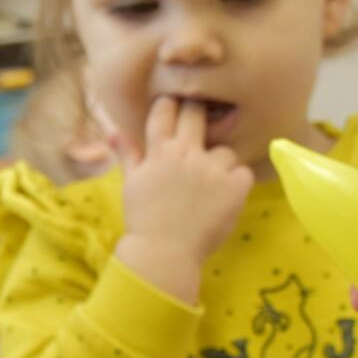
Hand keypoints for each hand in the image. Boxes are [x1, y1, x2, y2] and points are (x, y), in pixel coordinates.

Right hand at [116, 97, 253, 302]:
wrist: (164, 254)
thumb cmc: (145, 220)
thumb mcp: (132, 183)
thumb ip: (128, 154)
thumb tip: (113, 131)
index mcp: (160, 151)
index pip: (166, 110)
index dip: (172, 103)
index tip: (177, 104)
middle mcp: (186, 154)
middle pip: (196, 114)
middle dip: (199, 113)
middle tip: (202, 126)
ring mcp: (212, 170)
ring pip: (225, 150)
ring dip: (221, 163)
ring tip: (212, 186)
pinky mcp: (234, 187)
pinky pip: (244, 172)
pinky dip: (239, 183)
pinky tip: (227, 197)